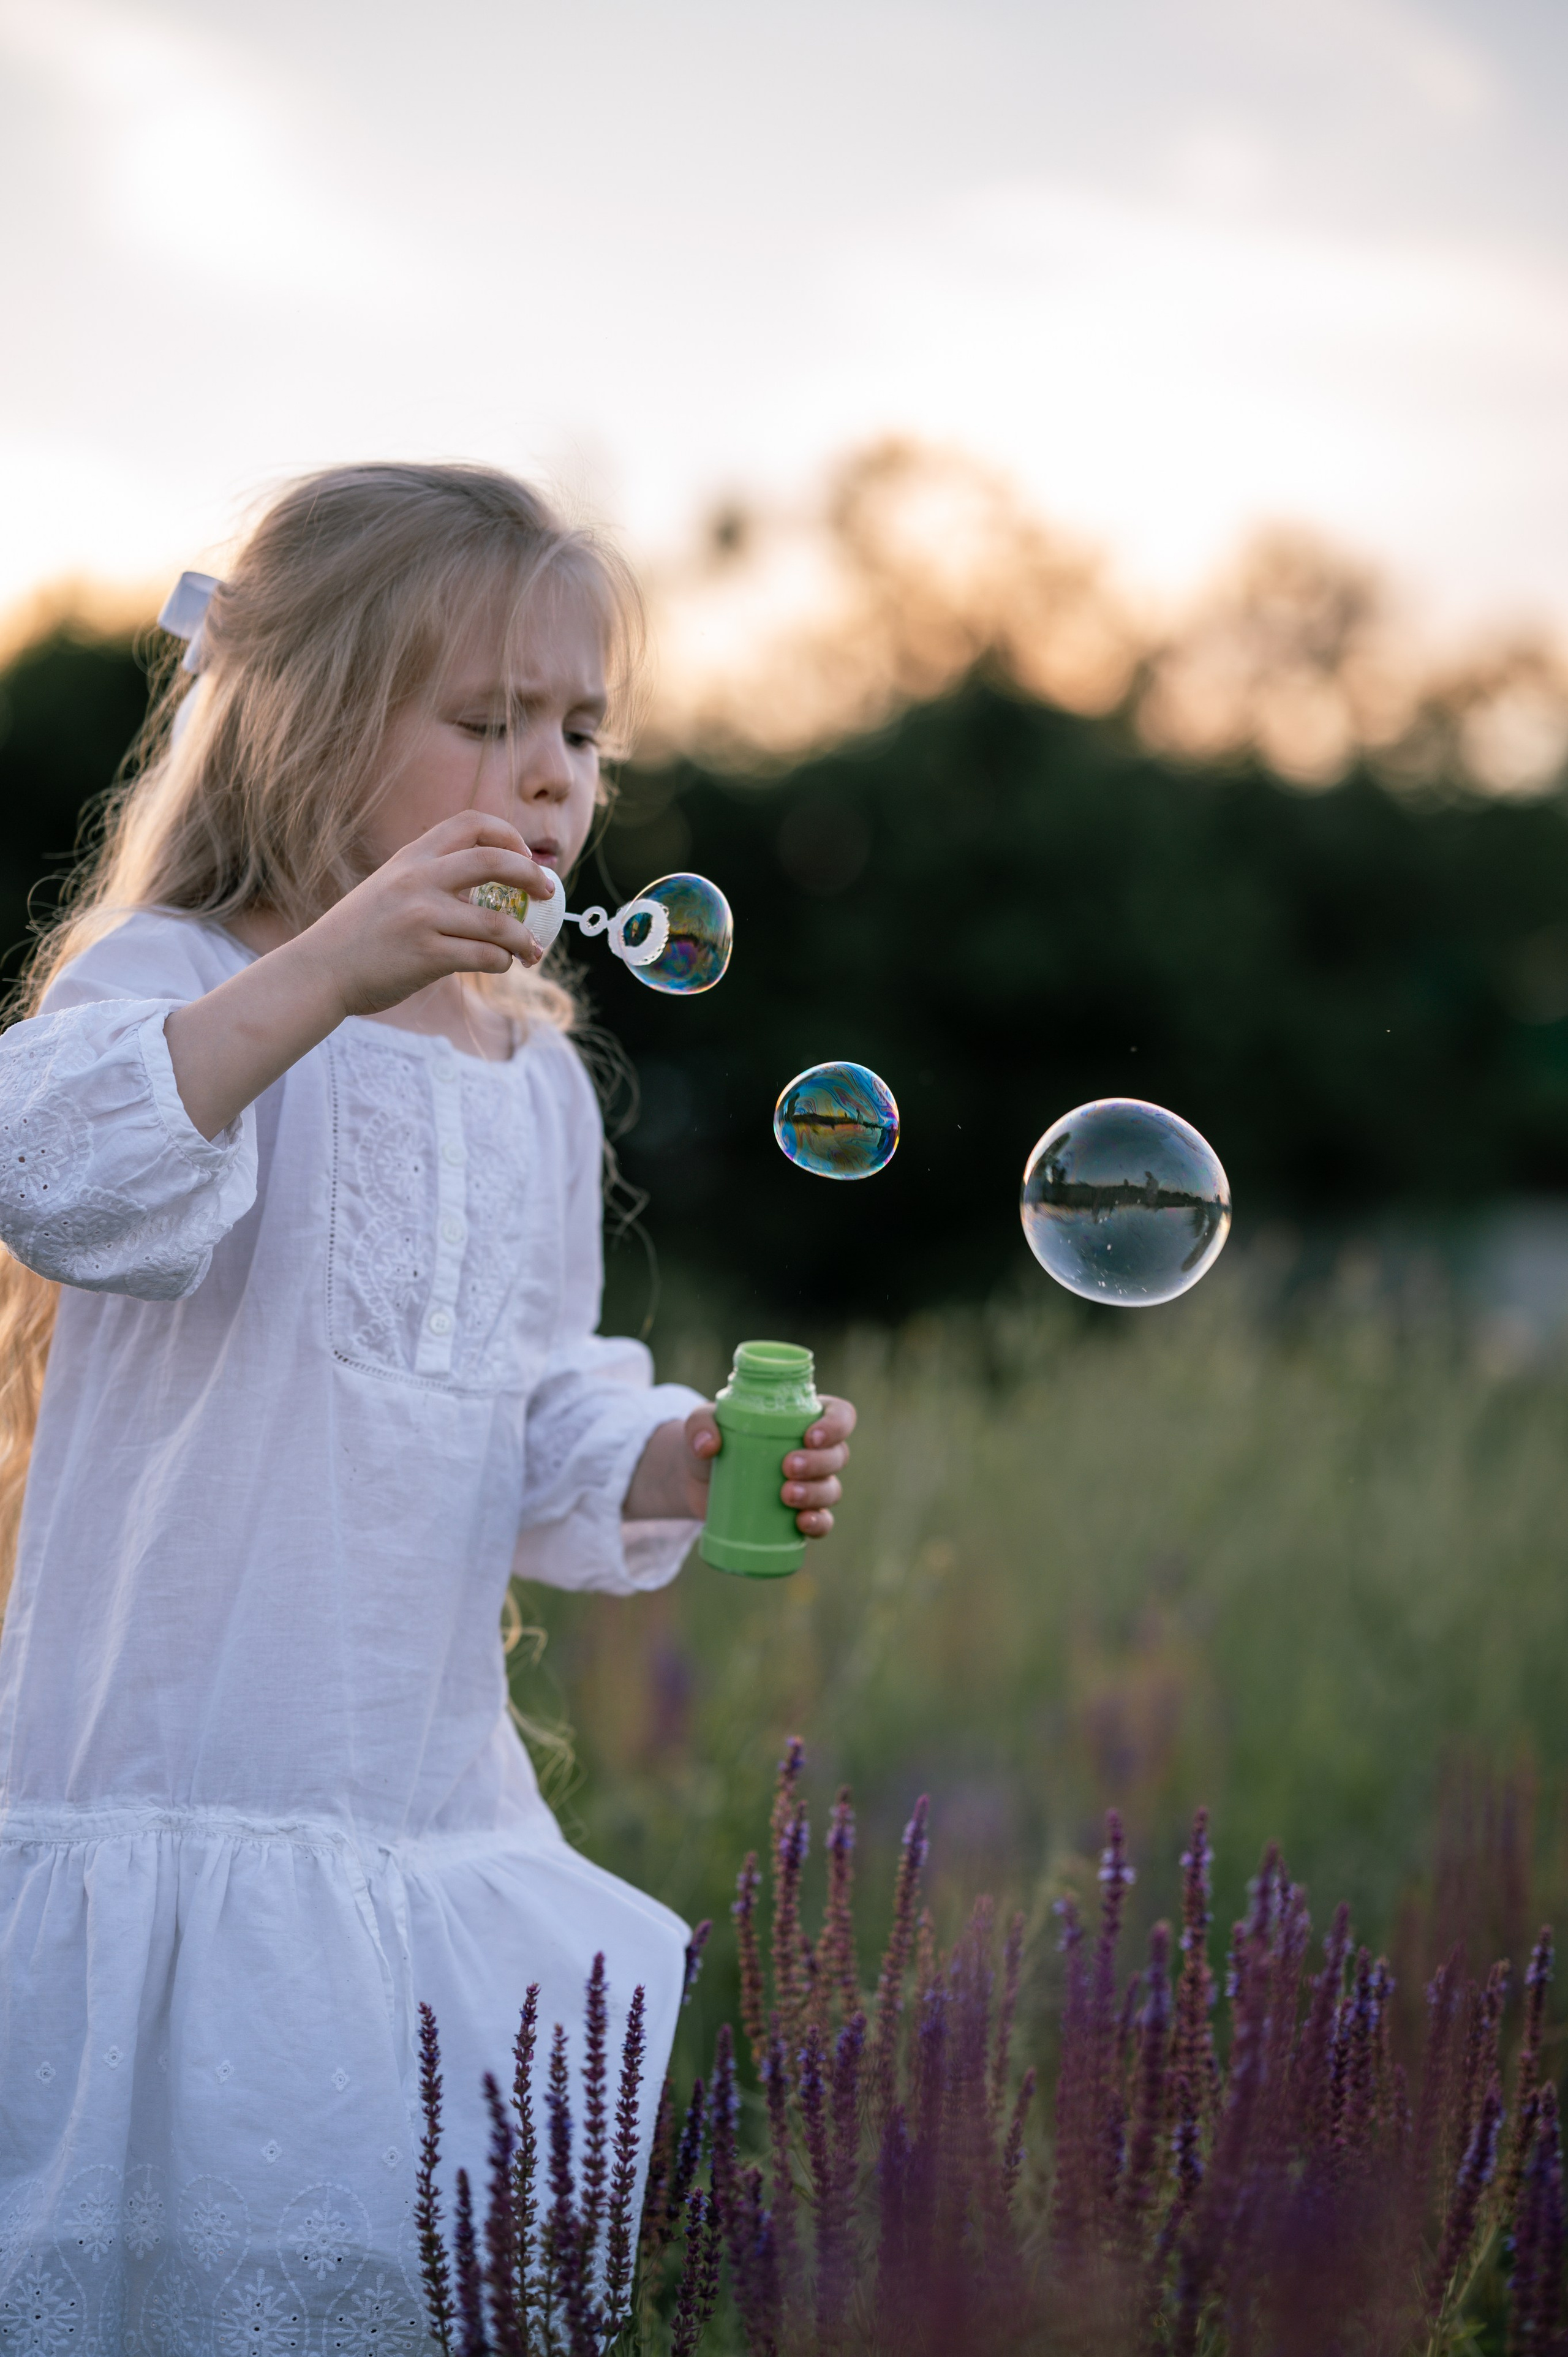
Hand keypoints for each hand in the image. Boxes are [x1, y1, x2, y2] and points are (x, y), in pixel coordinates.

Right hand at [165, 813, 555, 1137]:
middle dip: (532, 875)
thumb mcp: (390, 889)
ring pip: (498, 922)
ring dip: (524, 938)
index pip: (471, 823)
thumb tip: (488, 886)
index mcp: (412, 857)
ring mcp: (422, 917)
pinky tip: (502, 966)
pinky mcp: (426, 955)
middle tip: (549, 893)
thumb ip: (431, 880)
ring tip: (532, 950)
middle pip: (494, 860)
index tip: (524, 856)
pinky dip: (503, 962)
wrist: (319, 971)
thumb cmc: (360, 935)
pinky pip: (485, 956)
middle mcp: (419, 879)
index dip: (507, 835)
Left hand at [624, 1395, 856, 1536]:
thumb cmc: (709, 1438)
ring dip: (816, 1493)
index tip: (810, 1436)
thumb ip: (700, 1424)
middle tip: (787, 1466)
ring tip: (786, 1495)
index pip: (840, 1415)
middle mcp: (814, 1451)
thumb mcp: (700, 1422)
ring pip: (831, 1489)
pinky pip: (822, 1521)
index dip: (836, 1425)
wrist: (695, 1479)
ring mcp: (809, 1485)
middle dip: (819, 1462)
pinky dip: (819, 1524)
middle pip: (838, 1455)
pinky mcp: (798, 1514)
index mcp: (803, 1418)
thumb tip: (707, 1447)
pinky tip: (803, 1524)